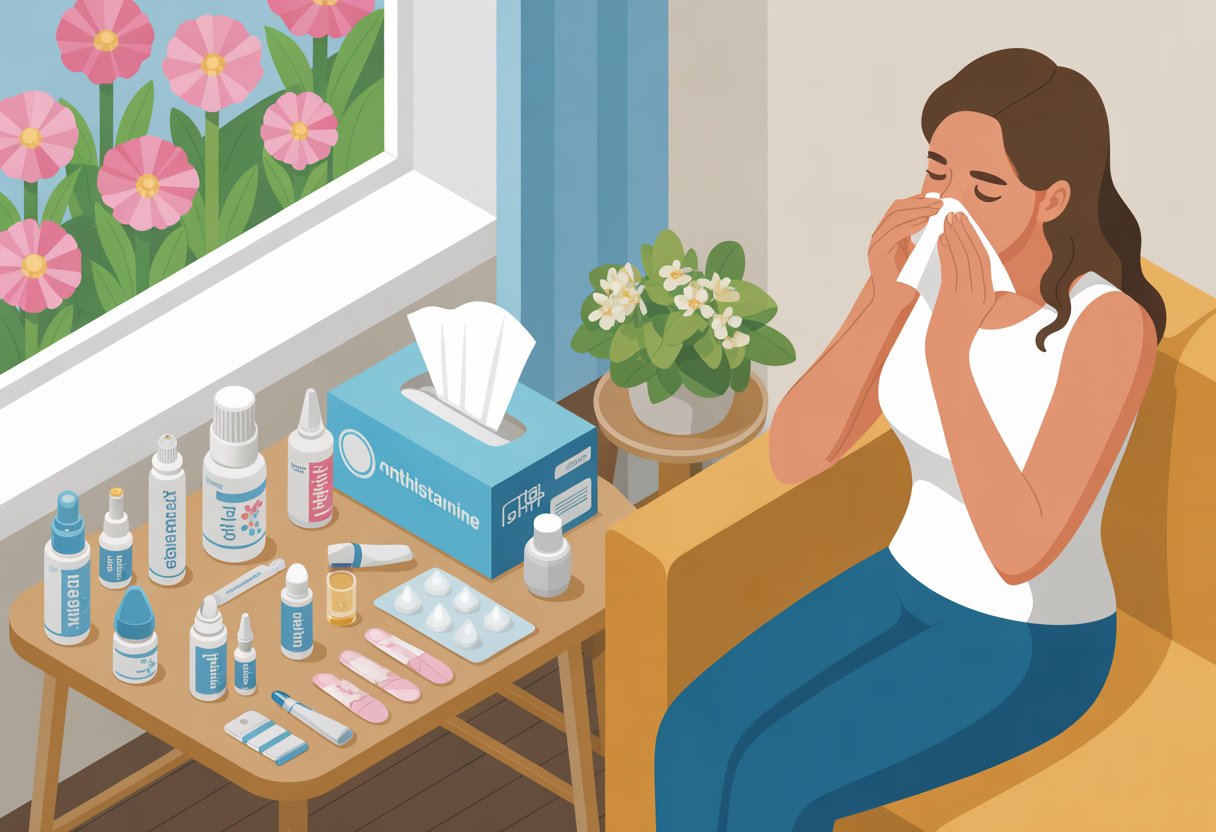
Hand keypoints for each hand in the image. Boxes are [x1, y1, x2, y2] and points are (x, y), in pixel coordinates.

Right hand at [867, 194, 942, 306]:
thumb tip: (945, 222)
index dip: (919, 200)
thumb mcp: (921, 253)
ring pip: (894, 217)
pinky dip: (908, 226)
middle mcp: (880, 235)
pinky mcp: (876, 254)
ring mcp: (876, 243)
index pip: (902, 208)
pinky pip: (892, 234)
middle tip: (939, 202)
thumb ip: (926, 238)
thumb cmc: (911, 281)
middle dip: (919, 202)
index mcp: (889, 234)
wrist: (895, 301)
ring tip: (934, 210)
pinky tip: (924, 223)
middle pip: (897, 208)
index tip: (938, 197)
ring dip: (916, 211)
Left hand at [926, 212, 997, 358]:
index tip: (967, 223)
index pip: (985, 260)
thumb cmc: (953, 331)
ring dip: (956, 237)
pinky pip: (951, 270)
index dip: (976, 239)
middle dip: (966, 232)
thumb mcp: (967, 308)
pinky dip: (947, 252)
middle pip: (977, 256)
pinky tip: (940, 239)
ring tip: (947, 221)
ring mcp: (969, 297)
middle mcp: (982, 294)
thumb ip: (968, 288)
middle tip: (956, 214)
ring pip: (964, 260)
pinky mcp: (953, 300)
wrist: (946, 353)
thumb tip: (959, 262)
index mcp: (989, 295)